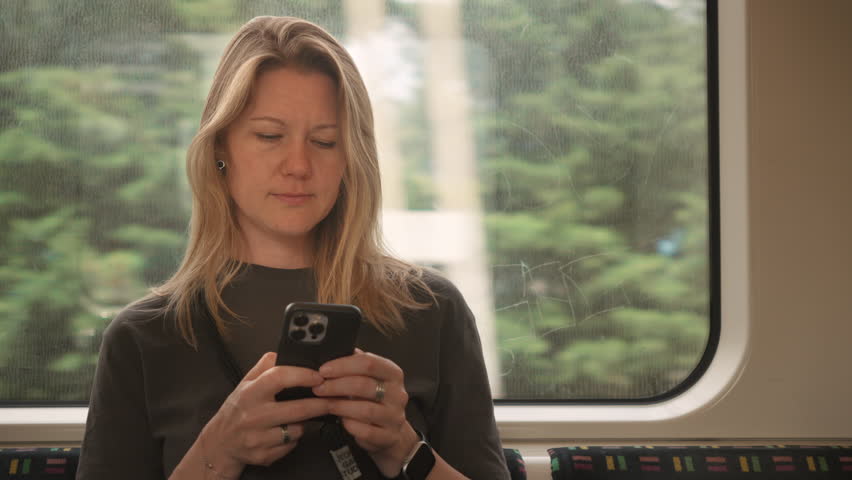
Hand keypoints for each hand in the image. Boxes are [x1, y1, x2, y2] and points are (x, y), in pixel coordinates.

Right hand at [200, 352, 329, 474]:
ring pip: (297, 430)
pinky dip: (294, 438)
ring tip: (299, 417)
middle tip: (332, 398)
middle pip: (296, 409)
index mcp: (250, 393)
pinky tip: (286, 432)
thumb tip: (284, 352)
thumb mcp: (245, 382)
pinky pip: (291, 445)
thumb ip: (265, 366)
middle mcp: (253, 416)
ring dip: (304, 423)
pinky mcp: (263, 456)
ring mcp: (257, 438)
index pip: (279, 378)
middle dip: (320, 404)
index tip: (319, 376)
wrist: (220, 442)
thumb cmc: (237, 409)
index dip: (303, 375)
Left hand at [313, 348, 419, 477]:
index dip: (343, 365)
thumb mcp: (370, 377)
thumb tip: (332, 351)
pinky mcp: (388, 436)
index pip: (369, 362)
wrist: (391, 430)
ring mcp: (394, 416)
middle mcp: (397, 393)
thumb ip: (355, 364)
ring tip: (326, 403)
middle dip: (336, 385)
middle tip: (318, 387)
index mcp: (392, 373)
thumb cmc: (375, 399)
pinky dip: (349, 425)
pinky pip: (365, 431)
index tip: (324, 369)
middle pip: (364, 385)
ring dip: (340, 405)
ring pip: (364, 409)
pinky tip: (341, 420)